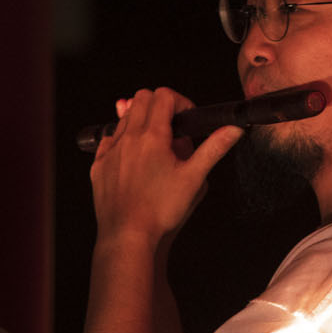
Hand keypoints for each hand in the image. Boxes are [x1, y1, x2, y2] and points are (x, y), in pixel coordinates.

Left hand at [88, 87, 242, 244]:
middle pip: (141, 98)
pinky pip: (109, 140)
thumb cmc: (160, 210)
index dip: (180, 102)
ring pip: (124, 118)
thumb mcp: (195, 178)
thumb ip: (214, 148)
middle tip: (173, 131)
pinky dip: (123, 141)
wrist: (128, 236)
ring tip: (157, 150)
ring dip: (142, 123)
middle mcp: (128, 138)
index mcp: (152, 136)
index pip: (163, 96)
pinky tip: (135, 160)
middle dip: (160, 106)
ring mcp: (110, 151)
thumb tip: (233, 129)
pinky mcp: (98, 166)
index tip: (186, 120)